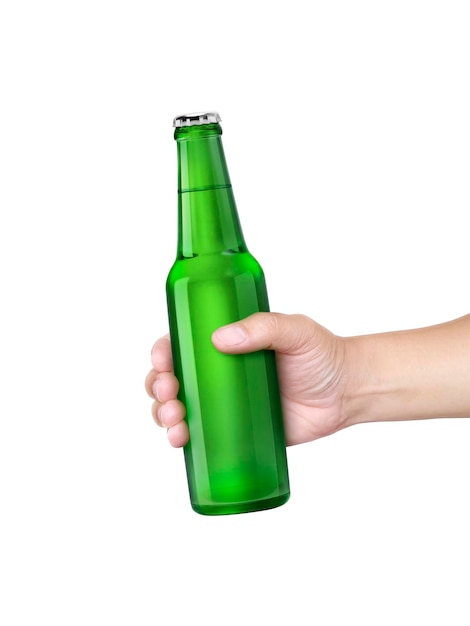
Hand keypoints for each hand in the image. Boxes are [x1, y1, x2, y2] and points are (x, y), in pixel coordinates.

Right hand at [145, 313, 348, 447]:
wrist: (346, 394)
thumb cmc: (322, 356)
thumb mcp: (295, 331)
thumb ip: (263, 327)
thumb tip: (220, 338)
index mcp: (227, 342)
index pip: (182, 343)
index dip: (162, 352)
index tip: (162, 360)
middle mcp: (218, 371)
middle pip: (171, 377)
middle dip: (158, 387)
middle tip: (170, 395)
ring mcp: (224, 402)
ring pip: (178, 406)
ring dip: (163, 414)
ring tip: (175, 422)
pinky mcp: (235, 430)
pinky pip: (200, 435)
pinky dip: (182, 438)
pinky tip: (181, 441)